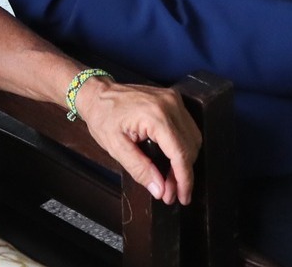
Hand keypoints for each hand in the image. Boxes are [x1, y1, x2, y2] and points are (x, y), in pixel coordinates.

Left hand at [70, 79, 200, 205]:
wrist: (98, 94)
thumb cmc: (103, 117)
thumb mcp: (116, 147)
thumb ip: (140, 169)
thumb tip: (160, 190)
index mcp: (155, 116)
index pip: (180, 153)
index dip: (184, 179)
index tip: (183, 197)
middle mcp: (170, 105)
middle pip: (190, 147)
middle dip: (183, 174)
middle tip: (170, 192)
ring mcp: (174, 100)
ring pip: (193, 138)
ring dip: (185, 161)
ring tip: (170, 180)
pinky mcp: (174, 100)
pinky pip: (188, 128)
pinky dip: (183, 147)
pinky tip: (172, 161)